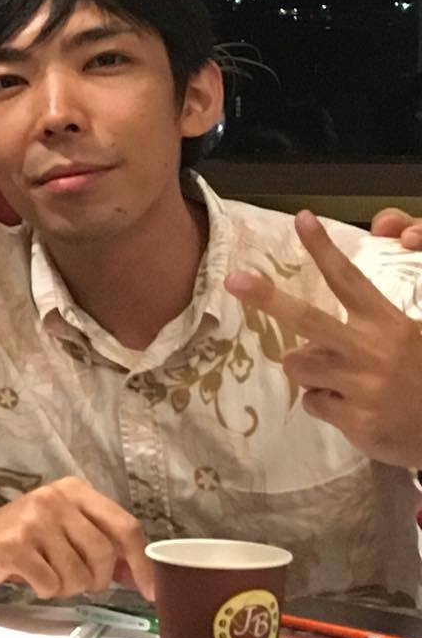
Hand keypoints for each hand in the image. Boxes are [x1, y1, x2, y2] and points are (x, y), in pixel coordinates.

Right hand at [0, 477, 154, 599]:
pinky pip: (50, 584)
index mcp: (75, 491)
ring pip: (77, 574)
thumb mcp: (65, 533)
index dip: (141, 562)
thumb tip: (145, 577)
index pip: (125, 526)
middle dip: (95, 580)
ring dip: (67, 588)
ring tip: (47, 575)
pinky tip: (29, 577)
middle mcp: (55, 498)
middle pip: (103, 554)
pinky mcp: (12, 544)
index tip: (150, 591)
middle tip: (78, 583)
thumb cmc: (22, 540)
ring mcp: (32, 519)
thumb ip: (103, 549)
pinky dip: (44, 590)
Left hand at [227, 210, 421, 468]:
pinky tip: (354, 406)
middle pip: (307, 318)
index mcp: (388, 323)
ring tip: (342, 378)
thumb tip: (326, 321)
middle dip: (267, 298)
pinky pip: (312, 402)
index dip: (323, 249)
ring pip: (298, 364)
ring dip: (309, 369)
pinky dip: (325, 402)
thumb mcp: (412, 337)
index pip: (349, 280)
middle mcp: (372, 350)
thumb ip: (373, 320)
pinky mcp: (356, 419)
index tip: (302, 218)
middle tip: (233, 280)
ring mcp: (362, 386)